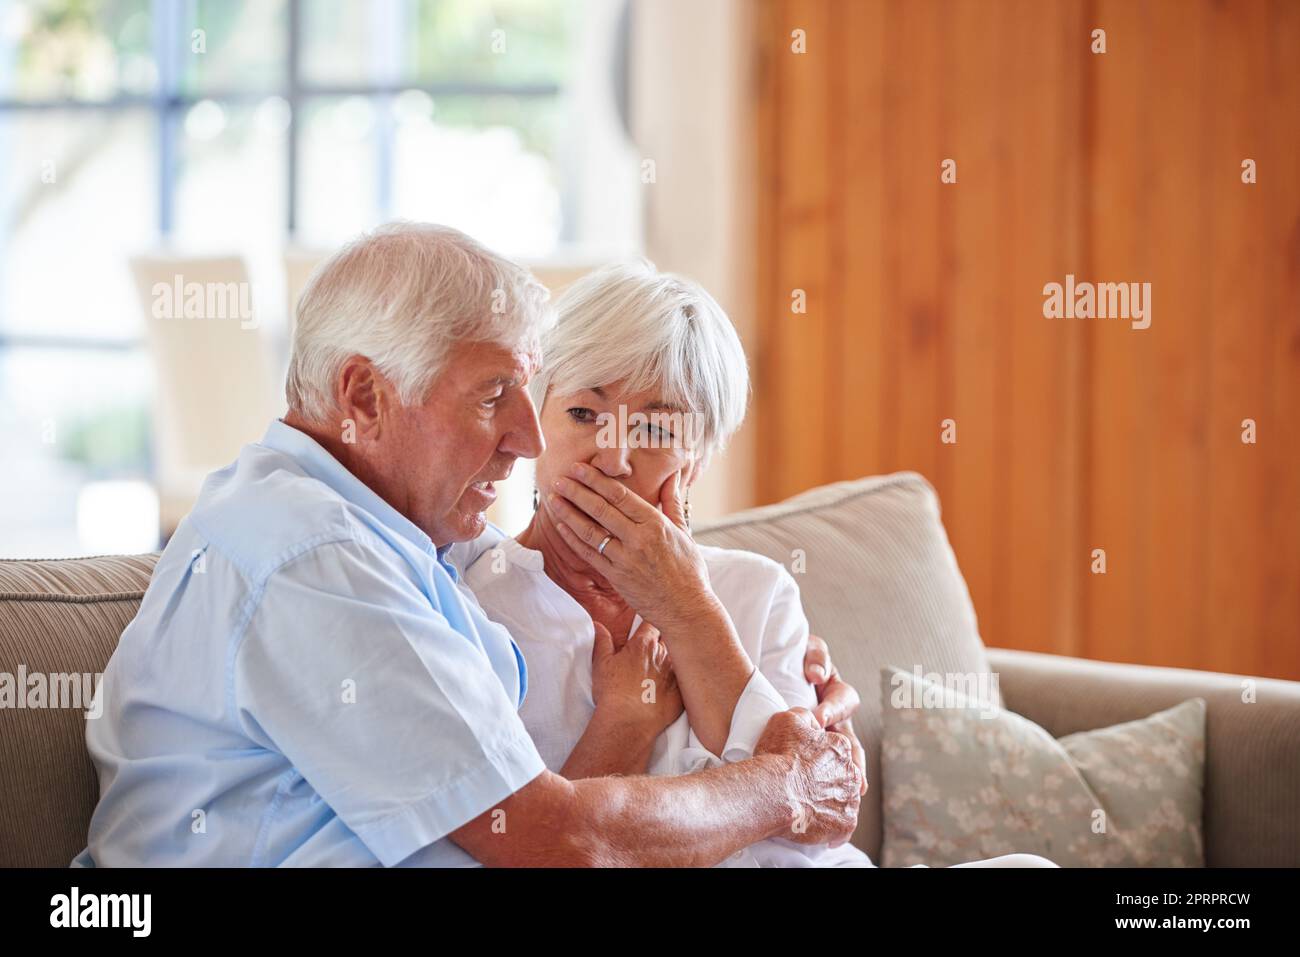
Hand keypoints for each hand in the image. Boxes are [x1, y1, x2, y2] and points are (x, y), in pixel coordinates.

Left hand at [549, 463, 714, 627]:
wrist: (686, 607)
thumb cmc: (688, 570)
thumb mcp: (684, 532)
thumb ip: (673, 503)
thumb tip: (673, 477)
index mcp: (656, 524)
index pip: (620, 495)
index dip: (597, 480)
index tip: (580, 468)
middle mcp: (639, 539)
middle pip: (601, 509)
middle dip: (577, 491)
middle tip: (560, 478)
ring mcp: (625, 559)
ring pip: (590, 531)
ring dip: (569, 513)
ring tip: (554, 498)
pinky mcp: (616, 577)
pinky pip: (590, 555)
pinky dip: (574, 539)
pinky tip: (561, 526)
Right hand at [590, 620, 683, 736]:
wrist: (628, 721)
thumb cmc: (613, 693)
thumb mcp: (601, 663)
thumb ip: (602, 641)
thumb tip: (599, 626)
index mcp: (644, 645)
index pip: (653, 623)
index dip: (650, 624)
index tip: (647, 628)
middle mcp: (664, 655)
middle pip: (670, 638)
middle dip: (663, 640)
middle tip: (653, 650)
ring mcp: (675, 673)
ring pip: (679, 659)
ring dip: (671, 661)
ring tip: (660, 671)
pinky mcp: (681, 693)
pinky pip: (684, 681)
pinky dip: (679, 682)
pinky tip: (668, 689)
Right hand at [755, 708, 861, 846]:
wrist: (774, 792)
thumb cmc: (778, 756)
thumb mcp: (787, 719)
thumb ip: (805, 717)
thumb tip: (813, 722)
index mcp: (840, 746)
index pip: (833, 752)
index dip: (818, 760)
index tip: (805, 768)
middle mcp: (851, 772)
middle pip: (840, 778)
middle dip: (827, 783)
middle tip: (806, 791)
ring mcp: (850, 799)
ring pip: (842, 802)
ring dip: (830, 805)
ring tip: (810, 810)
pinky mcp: (845, 823)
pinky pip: (843, 829)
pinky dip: (833, 831)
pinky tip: (819, 830)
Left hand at [803, 634, 867, 795]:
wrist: (767, 670)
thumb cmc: (793, 657)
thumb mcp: (807, 649)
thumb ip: (816, 657)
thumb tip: (816, 676)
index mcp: (836, 694)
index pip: (844, 701)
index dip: (834, 710)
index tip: (818, 719)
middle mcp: (834, 720)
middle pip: (851, 743)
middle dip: (854, 762)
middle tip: (855, 778)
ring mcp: (823, 739)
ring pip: (841, 761)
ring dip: (845, 778)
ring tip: (849, 796)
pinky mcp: (807, 753)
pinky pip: (820, 770)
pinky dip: (820, 785)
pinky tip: (816, 800)